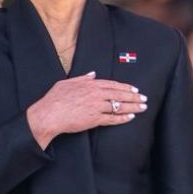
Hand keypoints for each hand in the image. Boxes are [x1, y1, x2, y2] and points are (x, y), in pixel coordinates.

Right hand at [25, 72, 147, 148]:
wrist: (48, 115)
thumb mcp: (66, 83)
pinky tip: (131, 117)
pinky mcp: (94, 119)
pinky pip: (112, 119)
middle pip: (120, 94)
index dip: (125, 87)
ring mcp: (96, 107)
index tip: (135, 89)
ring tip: (143, 107)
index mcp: (90, 85)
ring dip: (133, 106)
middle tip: (144, 98)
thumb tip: (92, 74)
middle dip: (134, 96)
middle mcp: (95, 94)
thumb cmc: (54, 99)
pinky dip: (123, 118)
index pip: (113, 84)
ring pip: (119, 106)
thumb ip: (82, 78)